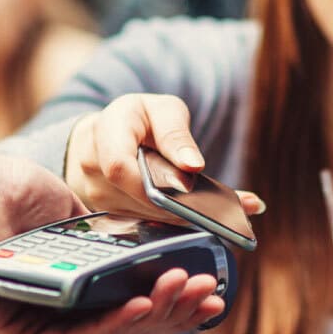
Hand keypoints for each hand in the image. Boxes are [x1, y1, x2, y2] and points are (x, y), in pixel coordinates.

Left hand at [0, 145, 227, 333]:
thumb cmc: (20, 195)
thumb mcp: (86, 222)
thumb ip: (120, 242)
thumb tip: (172, 247)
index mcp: (76, 296)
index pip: (135, 311)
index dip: (177, 306)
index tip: (214, 292)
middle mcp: (57, 320)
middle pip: (130, 327)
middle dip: (177, 312)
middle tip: (213, 294)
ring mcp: (35, 332)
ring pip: (109, 333)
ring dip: (156, 313)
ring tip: (188, 290)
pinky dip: (113, 322)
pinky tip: (145, 304)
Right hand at [65, 93, 264, 217]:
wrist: (105, 135)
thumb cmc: (137, 118)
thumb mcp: (161, 109)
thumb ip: (175, 133)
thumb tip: (193, 165)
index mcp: (104, 133)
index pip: (118, 166)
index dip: (153, 182)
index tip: (190, 183)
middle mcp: (93, 171)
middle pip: (140, 199)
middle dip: (188, 205)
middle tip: (237, 206)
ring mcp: (99, 199)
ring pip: (148, 217)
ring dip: (192, 217)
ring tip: (239, 211)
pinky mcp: (113, 217)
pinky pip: (150, 223)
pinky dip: (182, 221)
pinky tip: (216, 217)